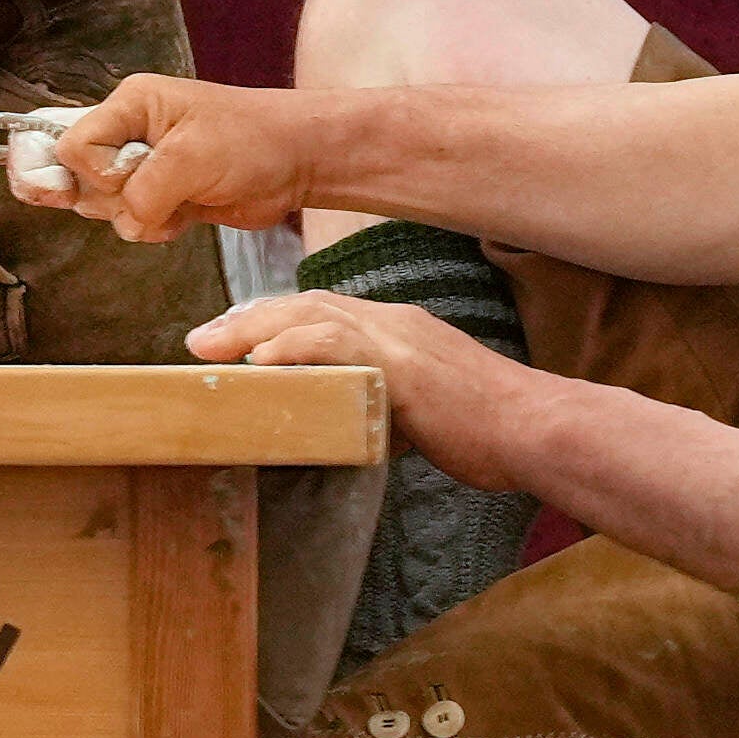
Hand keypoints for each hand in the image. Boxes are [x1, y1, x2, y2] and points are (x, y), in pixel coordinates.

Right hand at [19, 75, 324, 242]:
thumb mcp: (191, 158)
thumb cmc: (251, 141)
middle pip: (81, 180)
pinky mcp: (160, 196)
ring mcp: (143, 167)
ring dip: (140, 217)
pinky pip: (132, 223)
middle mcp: (128, 133)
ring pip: (105, 207)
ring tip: (179, 200)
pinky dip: (156, 227)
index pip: (72, 146)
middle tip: (162, 187)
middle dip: (118, 198)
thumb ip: (143, 191)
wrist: (298, 162)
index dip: (95, 172)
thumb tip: (127, 222)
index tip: (132, 175)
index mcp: (129, 105)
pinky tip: (186, 214)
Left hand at [185, 284, 523, 471]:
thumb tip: (359, 430)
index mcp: (399, 332)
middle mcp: (394, 323)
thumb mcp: (427, 414)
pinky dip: (294, 349)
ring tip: (211, 349)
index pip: (322, 314)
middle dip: (247, 320)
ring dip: (255, 330)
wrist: (538, 430)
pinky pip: (337, 346)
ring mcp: (399, 339)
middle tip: (200, 341)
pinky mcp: (404, 365)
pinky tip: (260, 362)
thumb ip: (389, 410)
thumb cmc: (491, 432)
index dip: (272, 323)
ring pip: (312, 316)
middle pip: (306, 305)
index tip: (231, 339)